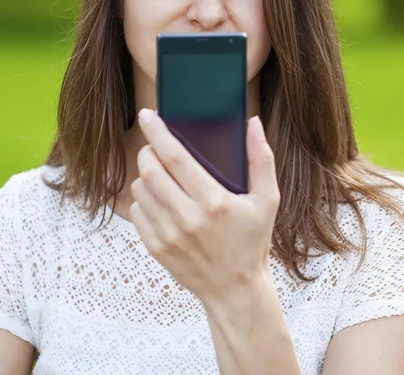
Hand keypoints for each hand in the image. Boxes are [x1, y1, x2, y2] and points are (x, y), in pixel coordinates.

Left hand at [129, 108, 280, 303]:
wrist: (234, 289)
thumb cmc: (252, 240)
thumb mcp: (267, 199)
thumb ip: (261, 158)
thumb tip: (252, 123)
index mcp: (214, 202)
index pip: (175, 157)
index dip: (158, 132)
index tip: (147, 114)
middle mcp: (187, 218)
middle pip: (150, 170)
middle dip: (148, 150)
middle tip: (156, 147)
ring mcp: (168, 235)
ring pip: (140, 189)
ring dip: (146, 174)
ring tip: (162, 175)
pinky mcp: (156, 248)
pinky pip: (136, 211)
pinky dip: (143, 199)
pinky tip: (160, 200)